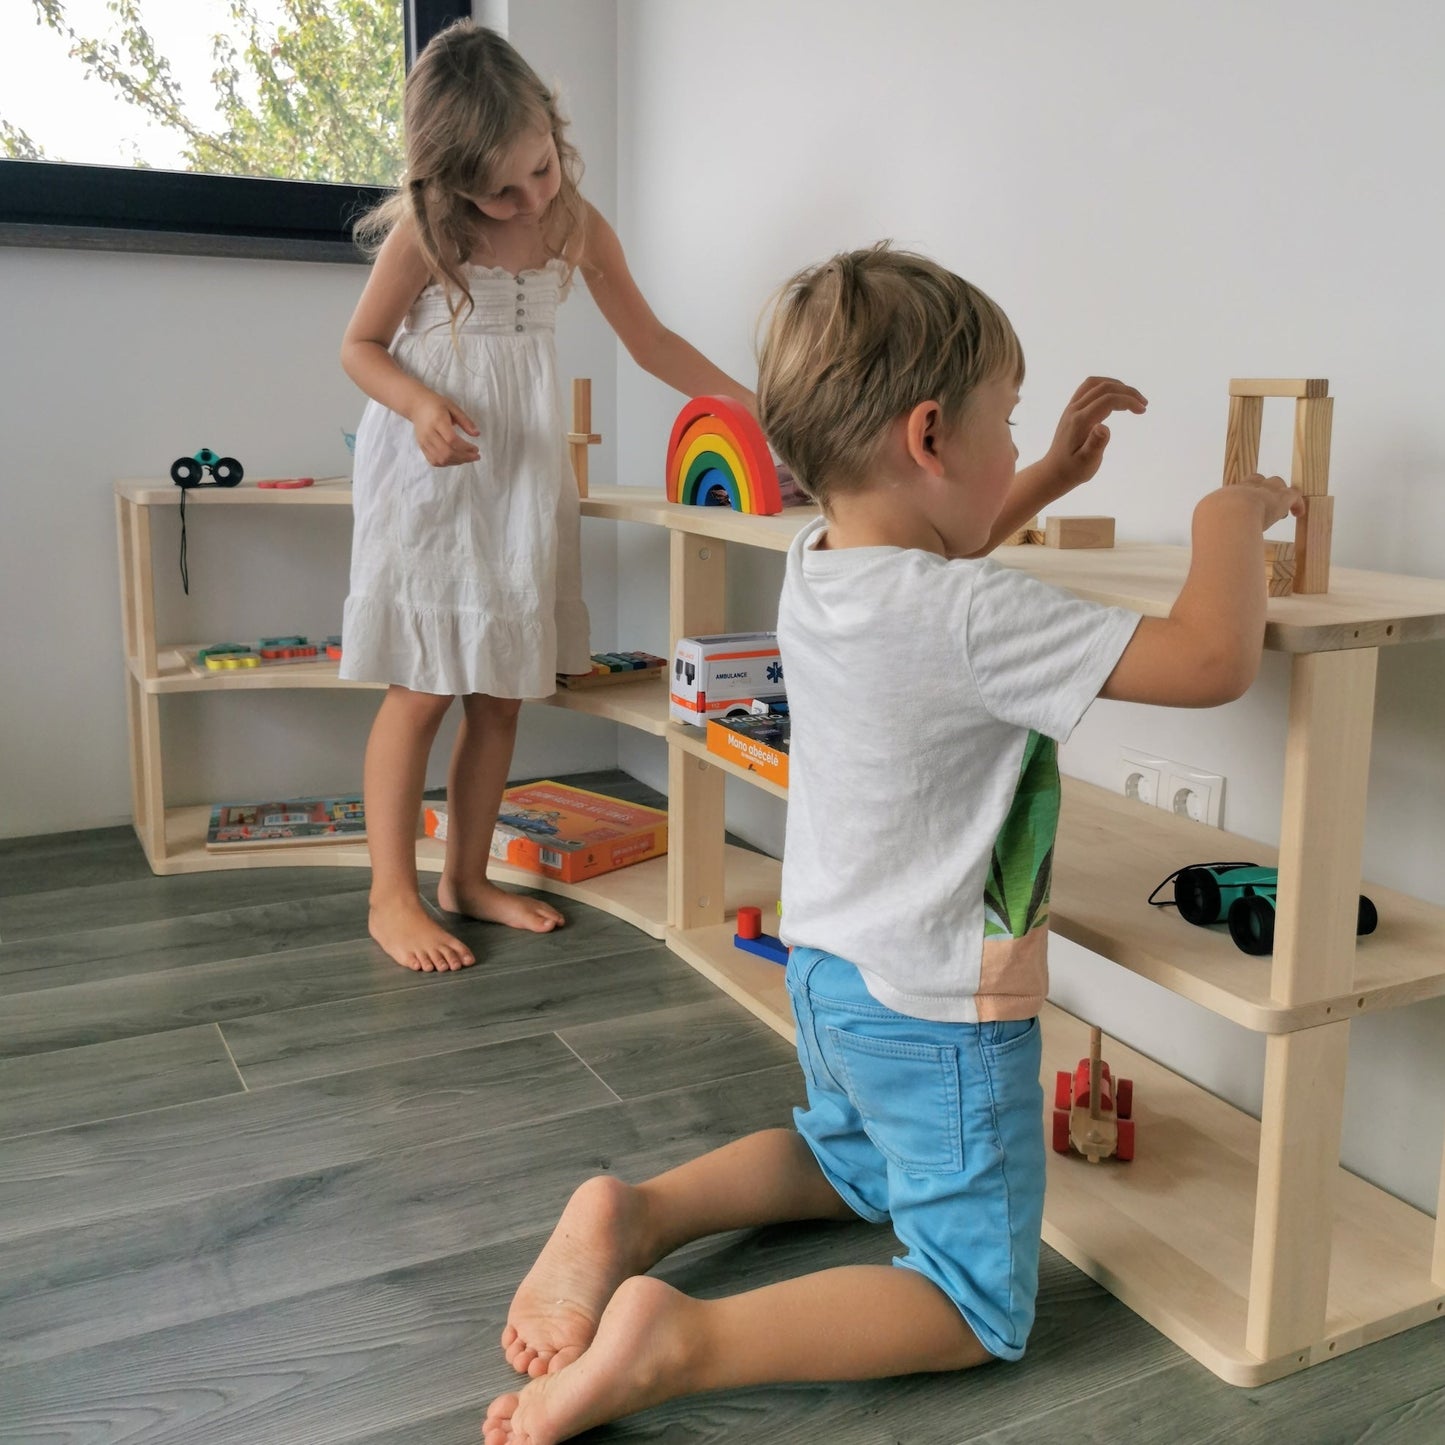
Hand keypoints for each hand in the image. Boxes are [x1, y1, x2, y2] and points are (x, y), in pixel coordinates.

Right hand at [410, 392, 480, 466]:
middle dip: (464, 458)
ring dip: (457, 462)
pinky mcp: (422, 447)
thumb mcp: (453, 407)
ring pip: (441, 459)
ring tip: (467, 458)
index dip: (466, 447)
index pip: (452, 440)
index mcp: (438, 421)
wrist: (416, 405)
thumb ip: (465, 421)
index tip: (476, 449)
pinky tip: (456, 459)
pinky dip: (447, 463)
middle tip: (475, 456)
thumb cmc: (436, 404)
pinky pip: (434, 461)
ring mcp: (424, 442)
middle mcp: (429, 433)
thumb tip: (477, 434)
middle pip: (446, 453)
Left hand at [1041, 376, 1148, 490]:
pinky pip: (1089, 388)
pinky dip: (1105, 387)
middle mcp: (1074, 410)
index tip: (1142, 410)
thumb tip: (1103, 427)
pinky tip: (1116, 398)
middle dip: (1127, 392)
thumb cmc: (1073, 470)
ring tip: (1132, 398)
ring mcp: (1071, 408)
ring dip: (1116, 386)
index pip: (1107, 400)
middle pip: (1103, 388)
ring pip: (1095, 384)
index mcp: (1080, 421)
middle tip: (1143, 404)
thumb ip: (1095, 444)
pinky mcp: (1072, 409)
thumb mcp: (1086, 462)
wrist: (1053, 471)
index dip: (1128, 401)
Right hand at [1209, 472, 1305, 528]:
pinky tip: (1298, 514)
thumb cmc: (1214, 526)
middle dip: (1261, 490)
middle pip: (1256, 480)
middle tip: (1263, 506)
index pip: (1235, 490)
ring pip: (1275, 483)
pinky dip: (1297, 504)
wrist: (1227, 517)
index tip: (1244, 507)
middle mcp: (1245, 489)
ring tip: (1281, 510)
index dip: (1242, 496)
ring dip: (1279, 494)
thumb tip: (1203, 550)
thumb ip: (1211, 532)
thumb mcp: (1207, 525)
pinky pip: (1293, 495)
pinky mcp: (1280, 498)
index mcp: (1225, 496)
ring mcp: (1263, 491)